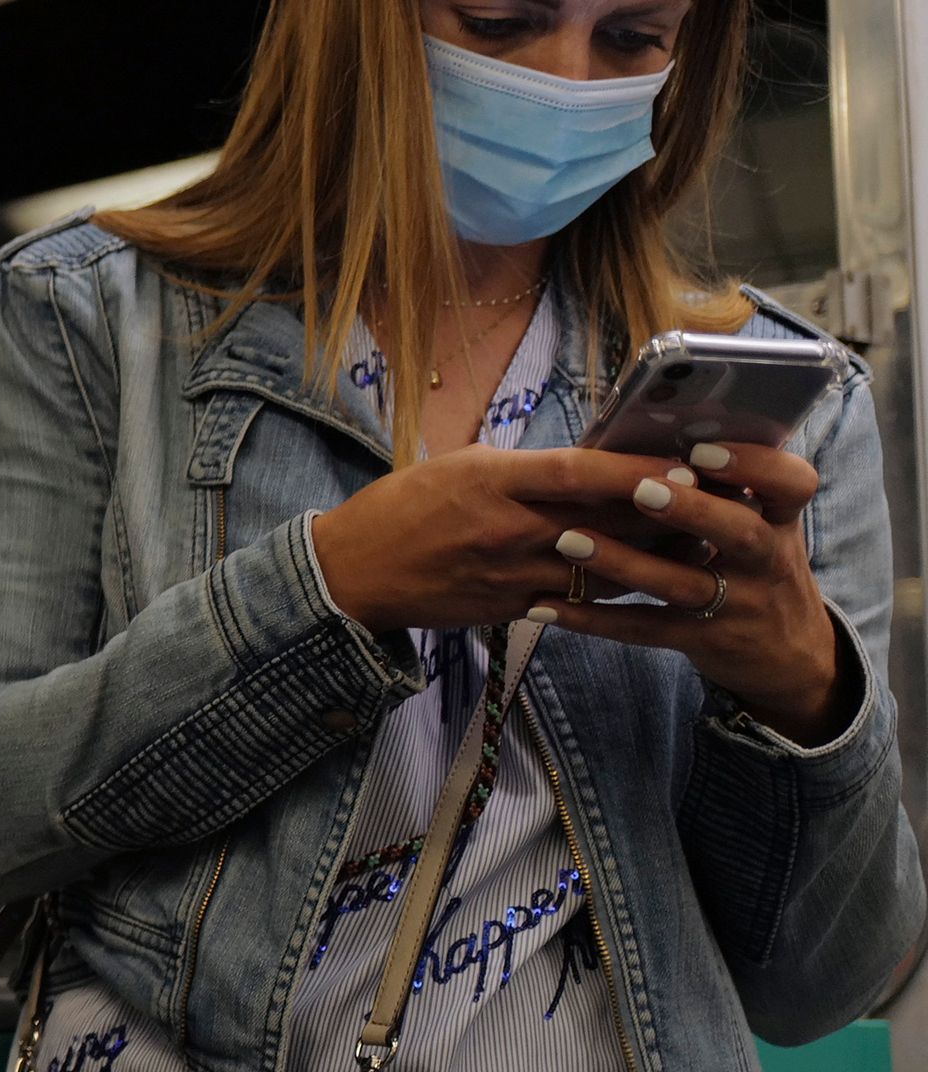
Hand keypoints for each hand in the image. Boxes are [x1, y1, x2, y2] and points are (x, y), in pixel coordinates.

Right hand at [307, 445, 684, 631]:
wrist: (353, 573)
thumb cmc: (403, 508)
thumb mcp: (459, 467)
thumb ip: (523, 470)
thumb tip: (589, 465)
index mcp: (491, 480)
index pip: (578, 472)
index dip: (637, 472)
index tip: (686, 467)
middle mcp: (506, 527)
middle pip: (605, 521)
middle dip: (666, 515)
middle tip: (718, 505)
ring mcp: (511, 572)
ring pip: (603, 568)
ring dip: (656, 559)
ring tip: (701, 546)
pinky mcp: (511, 607)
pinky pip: (578, 600)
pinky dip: (617, 589)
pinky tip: (649, 581)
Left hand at [532, 442, 852, 741]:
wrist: (788, 653)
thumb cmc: (754, 564)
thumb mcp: (761, 523)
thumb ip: (724, 486)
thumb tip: (659, 425)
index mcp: (779, 518)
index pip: (793, 483)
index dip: (754, 465)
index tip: (702, 450)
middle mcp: (766, 560)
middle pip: (740, 532)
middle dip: (691, 510)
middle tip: (640, 489)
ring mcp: (738, 604)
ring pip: (681, 583)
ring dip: (624, 562)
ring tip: (569, 540)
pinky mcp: (702, 640)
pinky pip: (645, 628)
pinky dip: (594, 618)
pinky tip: (546, 607)